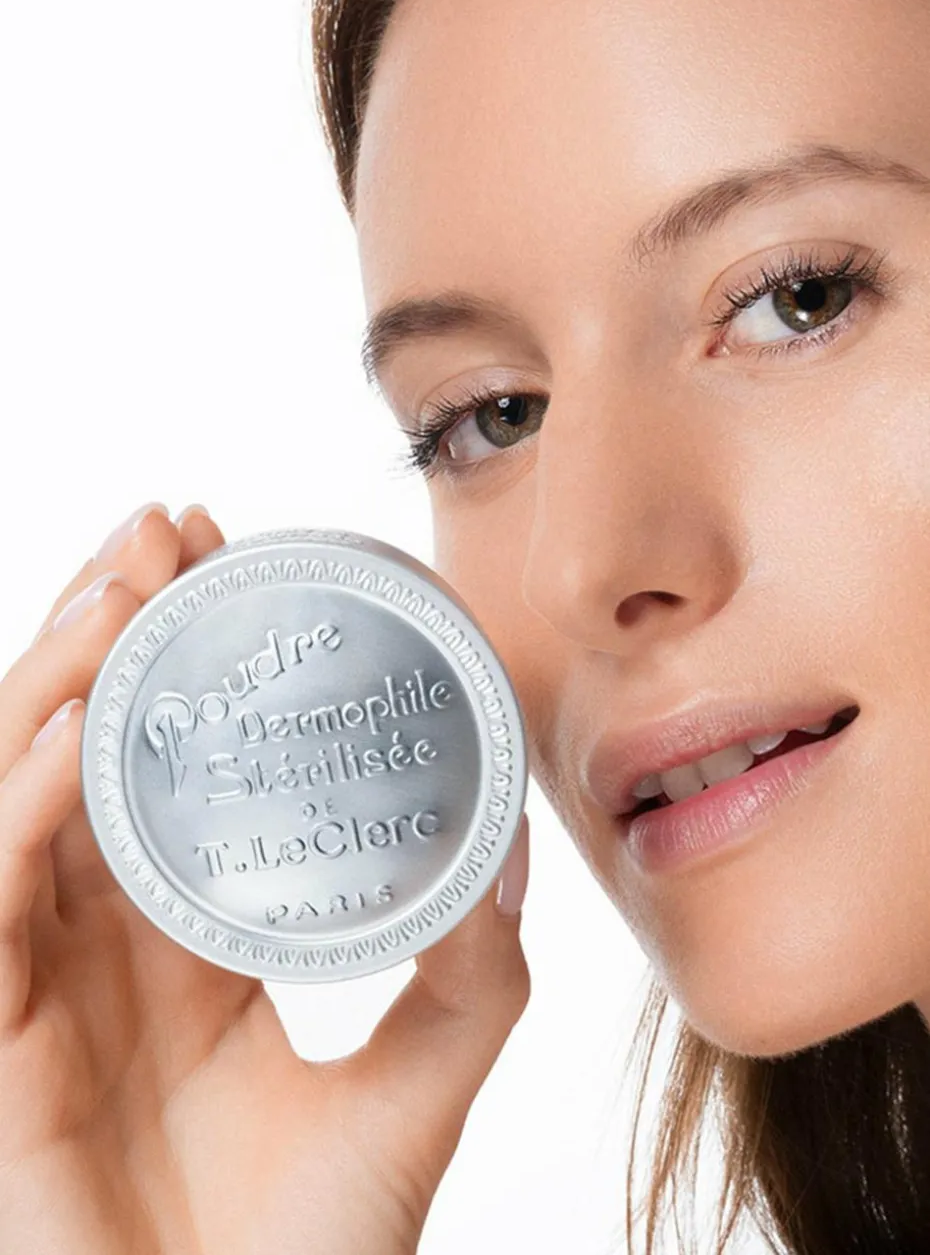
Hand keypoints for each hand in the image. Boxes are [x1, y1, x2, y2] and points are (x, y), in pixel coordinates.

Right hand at [0, 502, 530, 1254]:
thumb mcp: (416, 1083)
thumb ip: (472, 968)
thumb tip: (516, 840)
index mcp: (185, 941)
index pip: (162, 763)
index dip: (176, 656)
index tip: (217, 552)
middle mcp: (102, 943)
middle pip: (81, 747)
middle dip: (110, 627)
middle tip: (162, 529)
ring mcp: (40, 987)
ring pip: (18, 795)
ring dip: (58, 681)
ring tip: (122, 588)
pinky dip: (23, 804)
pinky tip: (77, 728)